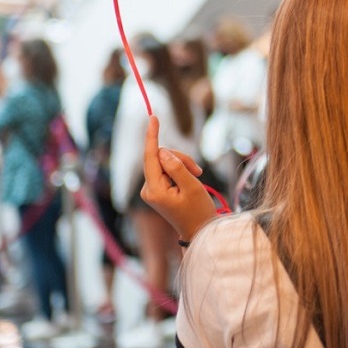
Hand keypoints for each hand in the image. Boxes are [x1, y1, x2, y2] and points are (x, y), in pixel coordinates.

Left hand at [141, 116, 216, 241]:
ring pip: (165, 161)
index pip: (150, 156)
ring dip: (182, 164)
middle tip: (197, 170)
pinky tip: (189, 179)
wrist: (198, 230)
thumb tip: (162, 151)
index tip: (153, 117)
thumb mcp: (192, 186)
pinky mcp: (157, 188)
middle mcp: (148, 189)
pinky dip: (180, 169)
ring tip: (196, 176)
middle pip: (160, 157)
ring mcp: (151, 189)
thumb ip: (177, 167)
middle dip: (180, 158)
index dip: (152, 136)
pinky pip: (166, 168)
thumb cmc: (198, 211)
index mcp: (154, 190)